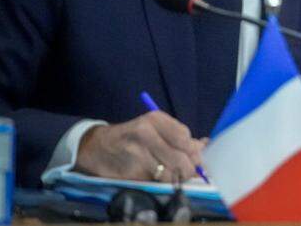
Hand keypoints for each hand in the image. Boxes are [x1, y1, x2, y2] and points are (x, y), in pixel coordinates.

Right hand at [75, 111, 205, 181]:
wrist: (95, 146)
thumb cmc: (133, 136)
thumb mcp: (155, 128)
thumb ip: (180, 137)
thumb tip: (205, 146)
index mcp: (154, 119)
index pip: (185, 138)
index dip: (194, 151)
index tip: (195, 157)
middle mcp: (145, 134)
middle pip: (180, 158)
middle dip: (188, 169)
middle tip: (188, 171)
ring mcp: (136, 154)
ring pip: (169, 173)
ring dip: (175, 177)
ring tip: (171, 172)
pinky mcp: (129, 172)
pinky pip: (155, 181)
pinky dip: (160, 182)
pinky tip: (155, 175)